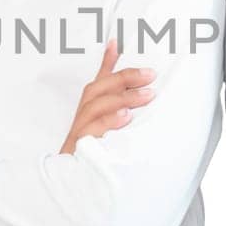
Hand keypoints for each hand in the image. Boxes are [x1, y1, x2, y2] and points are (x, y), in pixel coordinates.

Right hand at [59, 38, 157, 154]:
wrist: (75, 183)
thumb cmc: (93, 152)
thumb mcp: (112, 129)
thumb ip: (122, 109)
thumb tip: (136, 92)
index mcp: (91, 109)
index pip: (99, 81)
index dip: (107, 61)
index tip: (117, 42)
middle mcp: (83, 117)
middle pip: (98, 89)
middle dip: (124, 78)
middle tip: (150, 75)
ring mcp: (79, 131)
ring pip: (95, 107)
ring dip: (122, 98)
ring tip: (146, 95)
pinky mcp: (80, 147)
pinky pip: (91, 131)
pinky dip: (109, 122)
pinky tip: (126, 118)